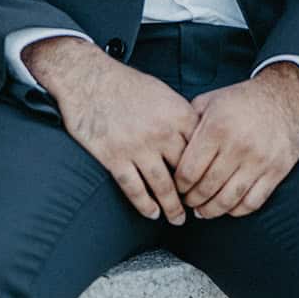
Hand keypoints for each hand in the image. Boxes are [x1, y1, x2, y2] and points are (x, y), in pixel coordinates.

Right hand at [24, 38, 197, 224]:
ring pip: (162, 186)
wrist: (88, 78)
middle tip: (198, 207)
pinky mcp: (114, 157)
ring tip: (177, 218)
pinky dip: (145, 205)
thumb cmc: (126, 84)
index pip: (202, 151)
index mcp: (178, 115)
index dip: (208, 171)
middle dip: (193, 194)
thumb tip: (196, 138)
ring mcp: (138, 147)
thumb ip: (180, 117)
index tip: (210, 183)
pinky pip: (134, 189)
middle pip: (186, 172)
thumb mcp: (163, 93)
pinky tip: (151, 212)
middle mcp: (162, 132)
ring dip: (172, 207)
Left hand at [174, 63, 298, 218]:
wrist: (285, 94)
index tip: (176, 187)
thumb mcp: (210, 101)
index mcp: (216, 128)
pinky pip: (253, 202)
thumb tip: (170, 148)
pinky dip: (237, 211)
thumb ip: (188, 123)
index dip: (178, 186)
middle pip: (206, 189)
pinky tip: (228, 207)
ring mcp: (259, 160)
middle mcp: (237, 146)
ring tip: (204, 211)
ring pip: (228, 200)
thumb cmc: (242, 99)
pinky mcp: (277, 170)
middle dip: (192, 200)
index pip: (188, 171)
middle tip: (187, 202)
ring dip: (212, 211)